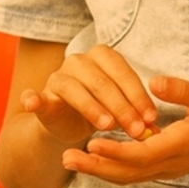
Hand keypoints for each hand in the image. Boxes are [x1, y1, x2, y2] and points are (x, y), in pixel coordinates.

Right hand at [21, 45, 158, 147]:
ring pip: (74, 89)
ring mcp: (58, 77)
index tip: (151, 118)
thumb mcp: (122, 111)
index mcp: (103, 57)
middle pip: (102, 82)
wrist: (68, 123)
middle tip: (136, 130)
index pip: (123, 73)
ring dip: (92, 108)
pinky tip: (33, 103)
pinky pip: (35, 96)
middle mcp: (79, 61)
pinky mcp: (41, 96)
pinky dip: (33, 98)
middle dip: (122, 107)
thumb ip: (137, 116)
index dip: (138, 96)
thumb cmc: (102, 110)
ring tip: (107, 127)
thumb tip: (155, 131)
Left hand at [61, 76, 188, 183]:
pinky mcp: (167, 167)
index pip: (142, 154)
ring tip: (70, 159)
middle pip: (128, 173)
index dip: (115, 152)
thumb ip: (184, 90)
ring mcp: (169, 168)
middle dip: (96, 167)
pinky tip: (94, 158)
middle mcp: (172, 162)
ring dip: (99, 171)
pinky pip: (135, 174)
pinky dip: (112, 169)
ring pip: (129, 177)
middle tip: (65, 157)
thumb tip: (154, 82)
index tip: (91, 142)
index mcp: (182, 144)